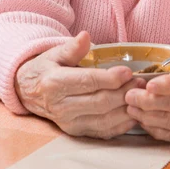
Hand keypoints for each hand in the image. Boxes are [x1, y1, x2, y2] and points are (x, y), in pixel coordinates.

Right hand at [15, 31, 145, 138]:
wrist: (28, 91)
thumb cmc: (46, 68)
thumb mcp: (55, 53)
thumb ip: (72, 47)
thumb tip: (86, 36)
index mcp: (55, 84)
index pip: (88, 82)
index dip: (110, 78)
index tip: (129, 71)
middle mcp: (61, 107)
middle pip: (99, 103)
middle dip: (123, 93)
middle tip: (141, 82)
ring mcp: (69, 123)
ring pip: (104, 120)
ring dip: (126, 109)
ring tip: (140, 95)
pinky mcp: (76, 132)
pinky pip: (102, 132)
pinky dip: (121, 125)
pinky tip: (132, 113)